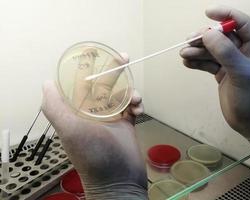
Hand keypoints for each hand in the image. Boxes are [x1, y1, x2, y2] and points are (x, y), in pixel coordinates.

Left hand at [42, 53, 146, 199]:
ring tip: (136, 100)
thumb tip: (47, 82)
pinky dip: (137, 105)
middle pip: (104, 85)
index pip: (81, 84)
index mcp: (78, 112)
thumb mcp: (70, 130)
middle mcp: (93, 113)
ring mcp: (111, 118)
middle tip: (124, 57)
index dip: (90, 68)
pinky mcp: (126, 124)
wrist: (119, 180)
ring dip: (130, 92)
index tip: (100, 55)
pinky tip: (139, 111)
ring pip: (120, 94)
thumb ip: (55, 107)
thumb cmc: (94, 155)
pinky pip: (132, 107)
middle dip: (114, 71)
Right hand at [180, 5, 249, 163]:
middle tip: (189, 42)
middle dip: (205, 38)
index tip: (207, 13)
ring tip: (184, 54)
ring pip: (212, 51)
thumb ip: (226, 52)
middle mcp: (245, 52)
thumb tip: (207, 34)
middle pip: (222, 37)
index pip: (241, 23)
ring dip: (198, 51)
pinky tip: (187, 62)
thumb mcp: (243, 73)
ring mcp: (233, 64)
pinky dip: (198, 62)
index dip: (225, 14)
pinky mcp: (223, 74)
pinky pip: (208, 64)